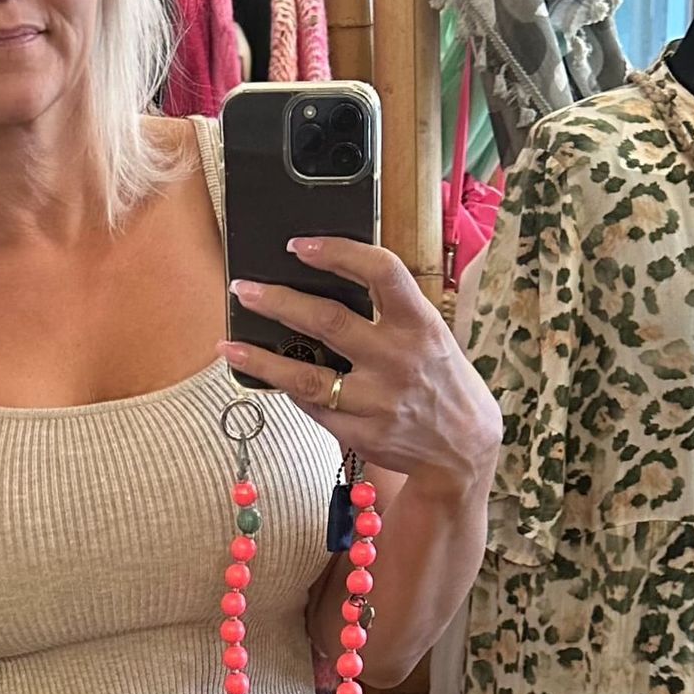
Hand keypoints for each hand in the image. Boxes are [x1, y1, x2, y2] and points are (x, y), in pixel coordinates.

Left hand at [226, 238, 500, 485]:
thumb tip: (327, 282)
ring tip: (229, 345)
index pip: (381, 272)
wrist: (463, 448)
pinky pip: (314, 408)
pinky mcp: (363, 433)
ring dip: (262, 360)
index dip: (338, 252)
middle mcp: (398, 360)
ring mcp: (378, 400)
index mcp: (420, 324)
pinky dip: (288, 390)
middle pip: (328, 321)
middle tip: (242, 289)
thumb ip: (389, 312)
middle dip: (278, 302)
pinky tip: (267, 377)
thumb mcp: (430, 335)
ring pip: (307, 377)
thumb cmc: (439, 378)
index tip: (299, 245)